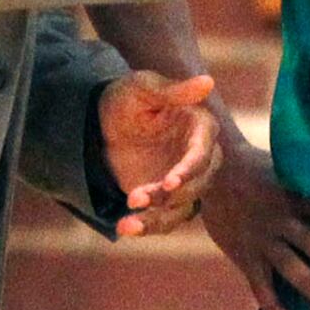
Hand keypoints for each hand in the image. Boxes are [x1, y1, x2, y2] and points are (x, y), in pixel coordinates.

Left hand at [95, 71, 217, 239]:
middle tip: (135, 198)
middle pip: (197, 186)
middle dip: (169, 197)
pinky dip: (147, 226)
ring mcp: (184, 182)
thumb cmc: (127, 98)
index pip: (203, 154)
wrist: (101, 123)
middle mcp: (199, 158)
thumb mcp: (142, 88)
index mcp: (200, 129)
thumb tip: (208, 82)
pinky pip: (164, 219)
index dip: (189, 171)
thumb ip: (173, 90)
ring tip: (127, 224)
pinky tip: (123, 227)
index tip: (169, 183)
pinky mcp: (166, 200)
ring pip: (182, 209)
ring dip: (157, 218)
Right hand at [201, 136, 309, 309]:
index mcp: (292, 195)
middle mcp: (279, 219)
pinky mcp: (245, 257)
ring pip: (288, 265)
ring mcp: (262, 241)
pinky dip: (273, 308)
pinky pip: (261, 287)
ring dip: (309, 283)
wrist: (210, 172)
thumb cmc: (257, 170)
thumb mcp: (284, 167)